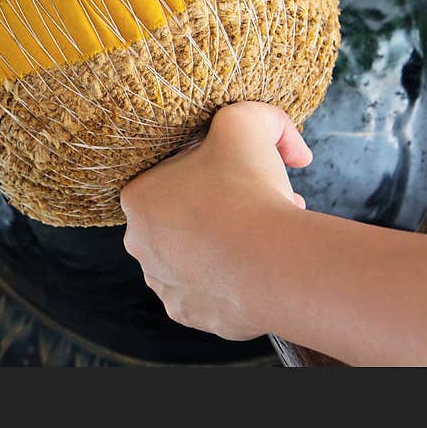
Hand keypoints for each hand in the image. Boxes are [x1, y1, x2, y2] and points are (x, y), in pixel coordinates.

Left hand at [120, 101, 311, 340]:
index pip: (172, 175)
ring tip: (265, 237)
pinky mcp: (187, 313)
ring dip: (226, 244)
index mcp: (137, 197)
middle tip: (262, 205)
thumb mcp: (245, 122)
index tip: (244, 176)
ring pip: (195, 255)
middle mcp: (138, 242)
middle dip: (223, 208)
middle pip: (185, 217)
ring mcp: (161, 282)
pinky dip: (230, 280)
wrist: (270, 265)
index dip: (214, 172)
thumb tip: (289, 146)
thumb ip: (255, 114)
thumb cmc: (248, 191)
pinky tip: (255, 270)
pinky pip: (207, 291)